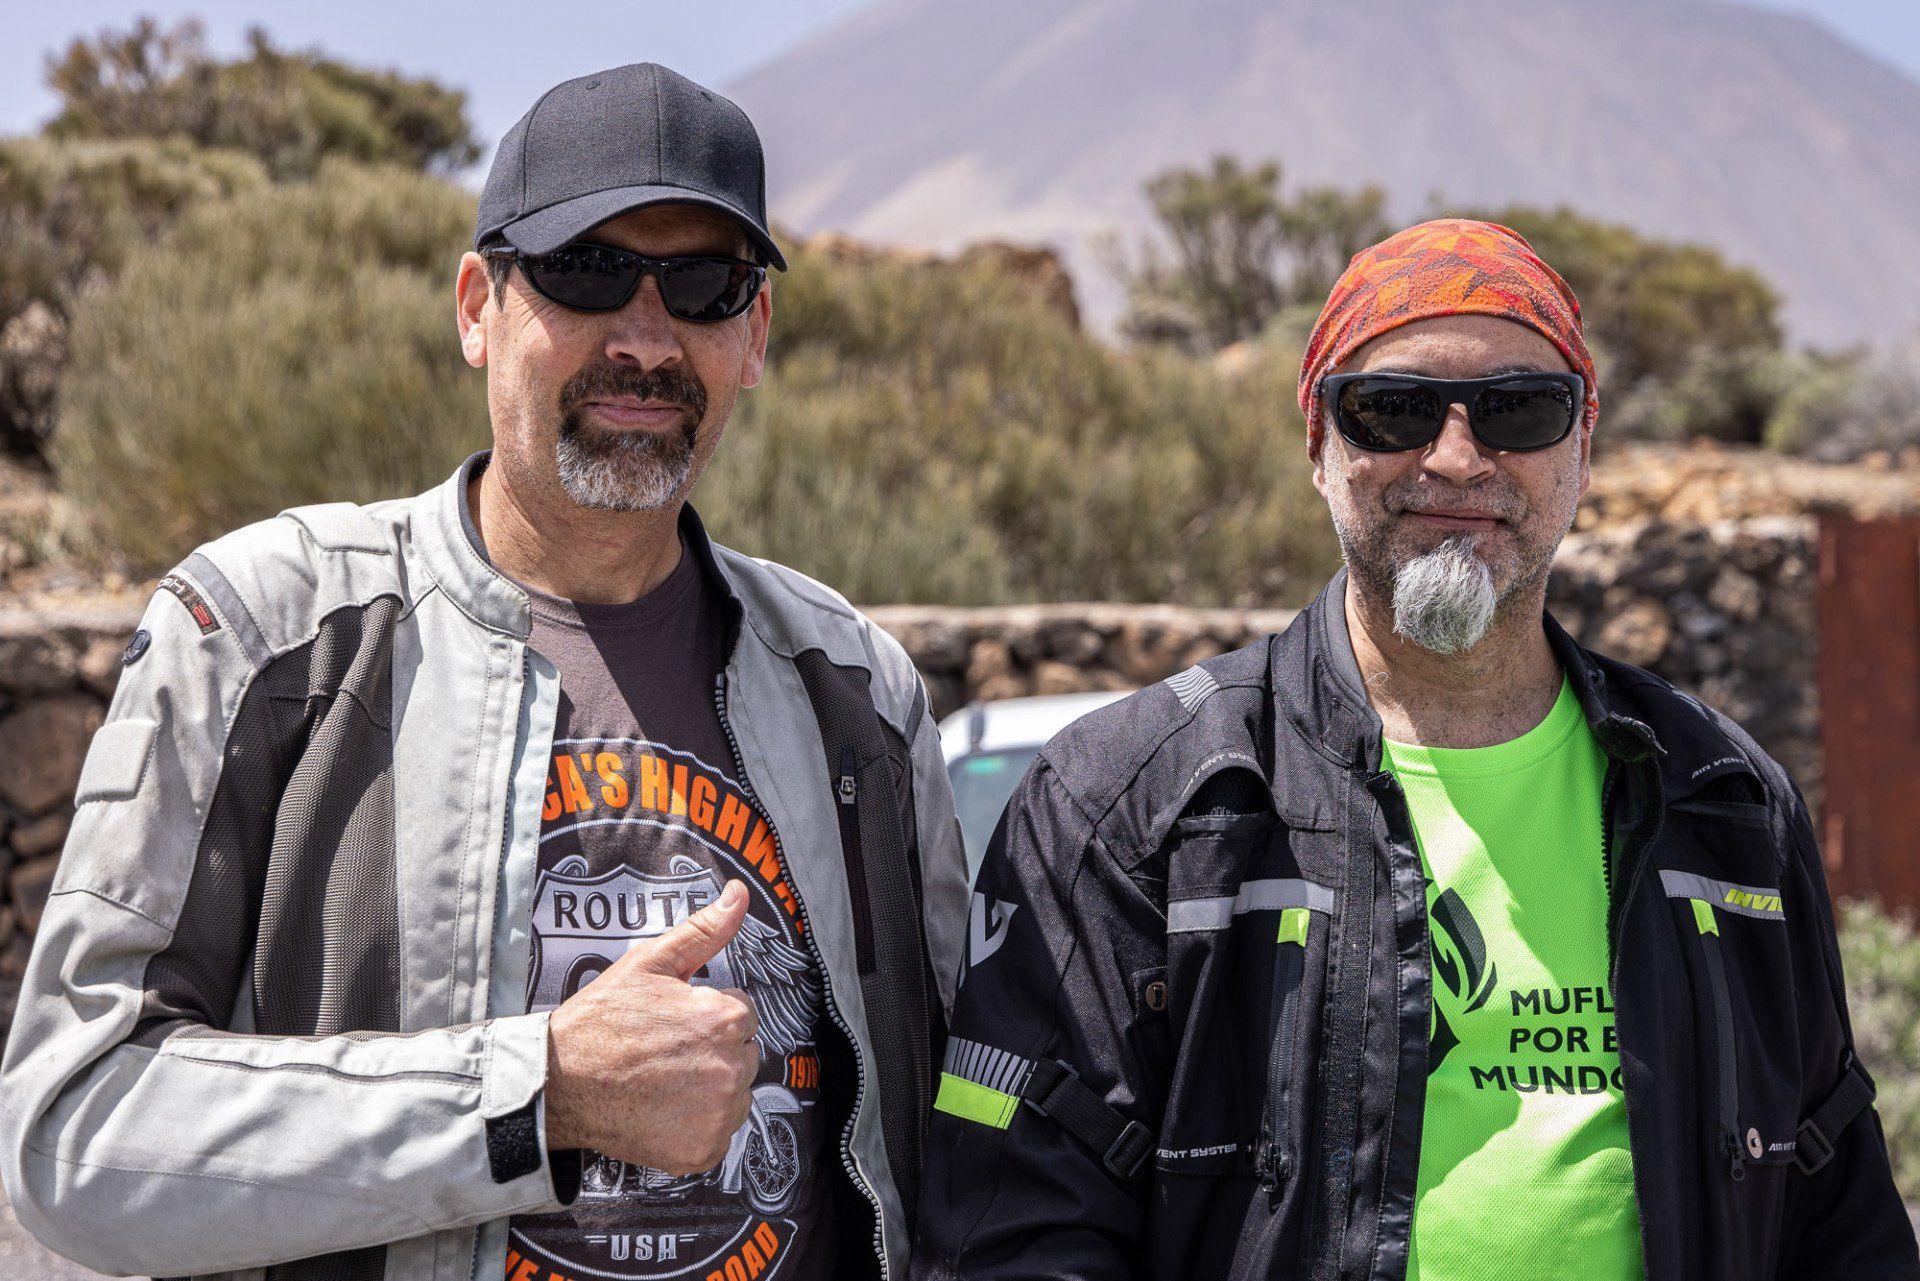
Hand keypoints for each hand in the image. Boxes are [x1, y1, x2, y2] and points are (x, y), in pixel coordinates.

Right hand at [544, 879, 760, 1174]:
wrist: (559, 1083)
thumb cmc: (601, 1021)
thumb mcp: (651, 963)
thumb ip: (705, 930)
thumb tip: (739, 894)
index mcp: (727, 1017)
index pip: (744, 1015)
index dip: (708, 1017)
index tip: (674, 1025)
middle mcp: (732, 1068)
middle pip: (743, 1056)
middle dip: (714, 1052)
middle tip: (666, 1054)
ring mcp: (718, 1114)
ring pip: (735, 1096)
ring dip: (710, 1090)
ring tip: (662, 1082)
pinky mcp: (702, 1150)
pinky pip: (717, 1134)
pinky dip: (696, 1127)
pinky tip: (662, 1111)